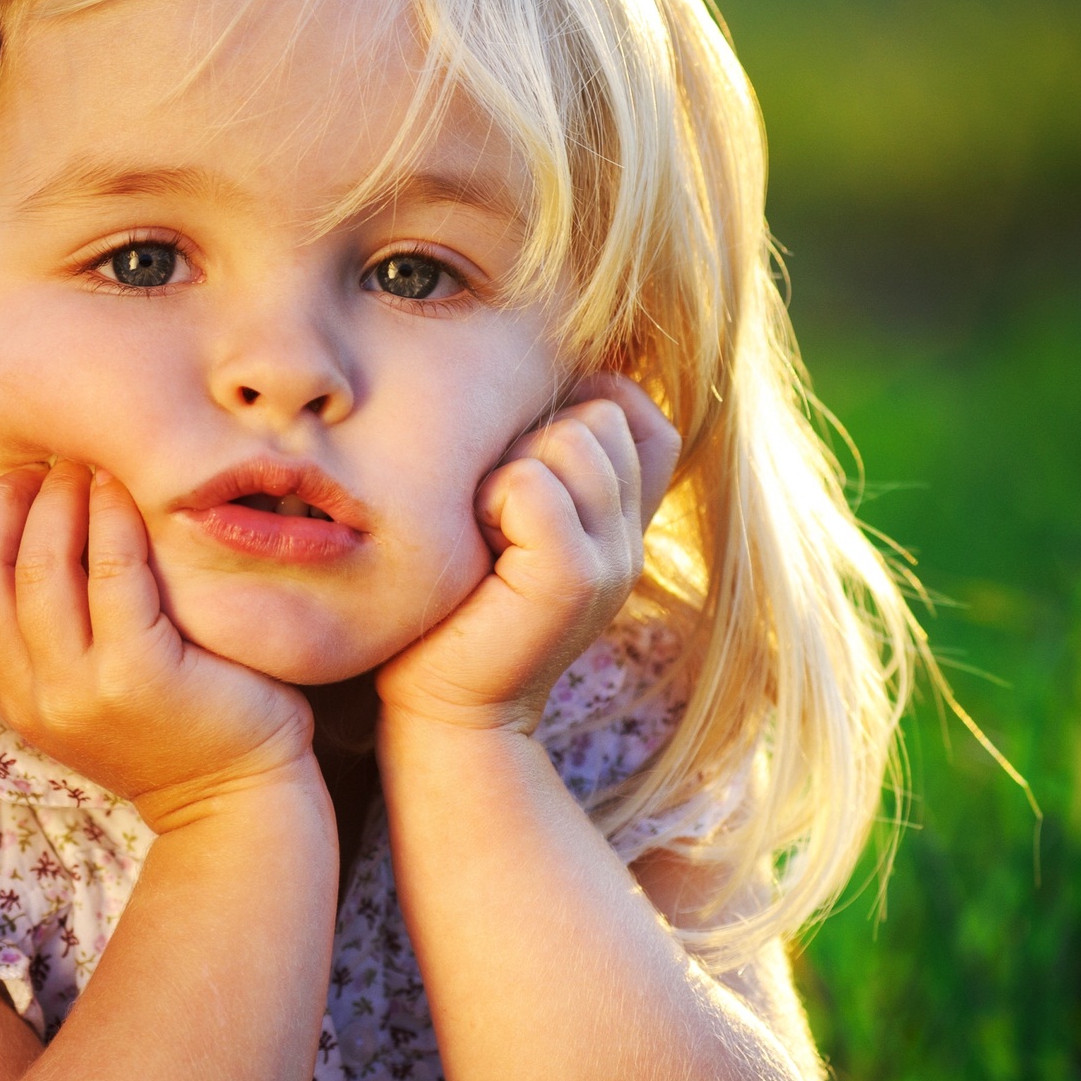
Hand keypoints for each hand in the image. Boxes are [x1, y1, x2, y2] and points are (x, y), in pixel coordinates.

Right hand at [0, 461, 317, 830]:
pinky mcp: (139, 676)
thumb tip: (24, 529)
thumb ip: (44, 637)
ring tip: (87, 470)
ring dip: (59, 501)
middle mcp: (32, 699)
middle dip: (4, 505)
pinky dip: (114, 521)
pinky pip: (112, 574)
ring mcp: (80, 692)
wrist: (237, 800)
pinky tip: (128, 495)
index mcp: (11, 700)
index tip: (10, 499)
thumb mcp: (81, 692)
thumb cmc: (172, 726)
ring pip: (39, 568)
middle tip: (46, 467)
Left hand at [376, 373, 681, 736]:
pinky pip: (533, 485)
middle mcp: (631, 537)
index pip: (637, 414)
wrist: (444, 704)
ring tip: (484, 530)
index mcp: (620, 518)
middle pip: (600, 412)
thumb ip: (537, 459)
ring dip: (507, 469)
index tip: (518, 461)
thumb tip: (544, 376)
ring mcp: (615, 559)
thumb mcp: (504, 516)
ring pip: (572, 438)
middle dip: (530, 439)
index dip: (579, 408)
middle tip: (489, 513)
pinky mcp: (577, 580)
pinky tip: (477, 547)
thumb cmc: (453, 600)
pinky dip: (492, 501)